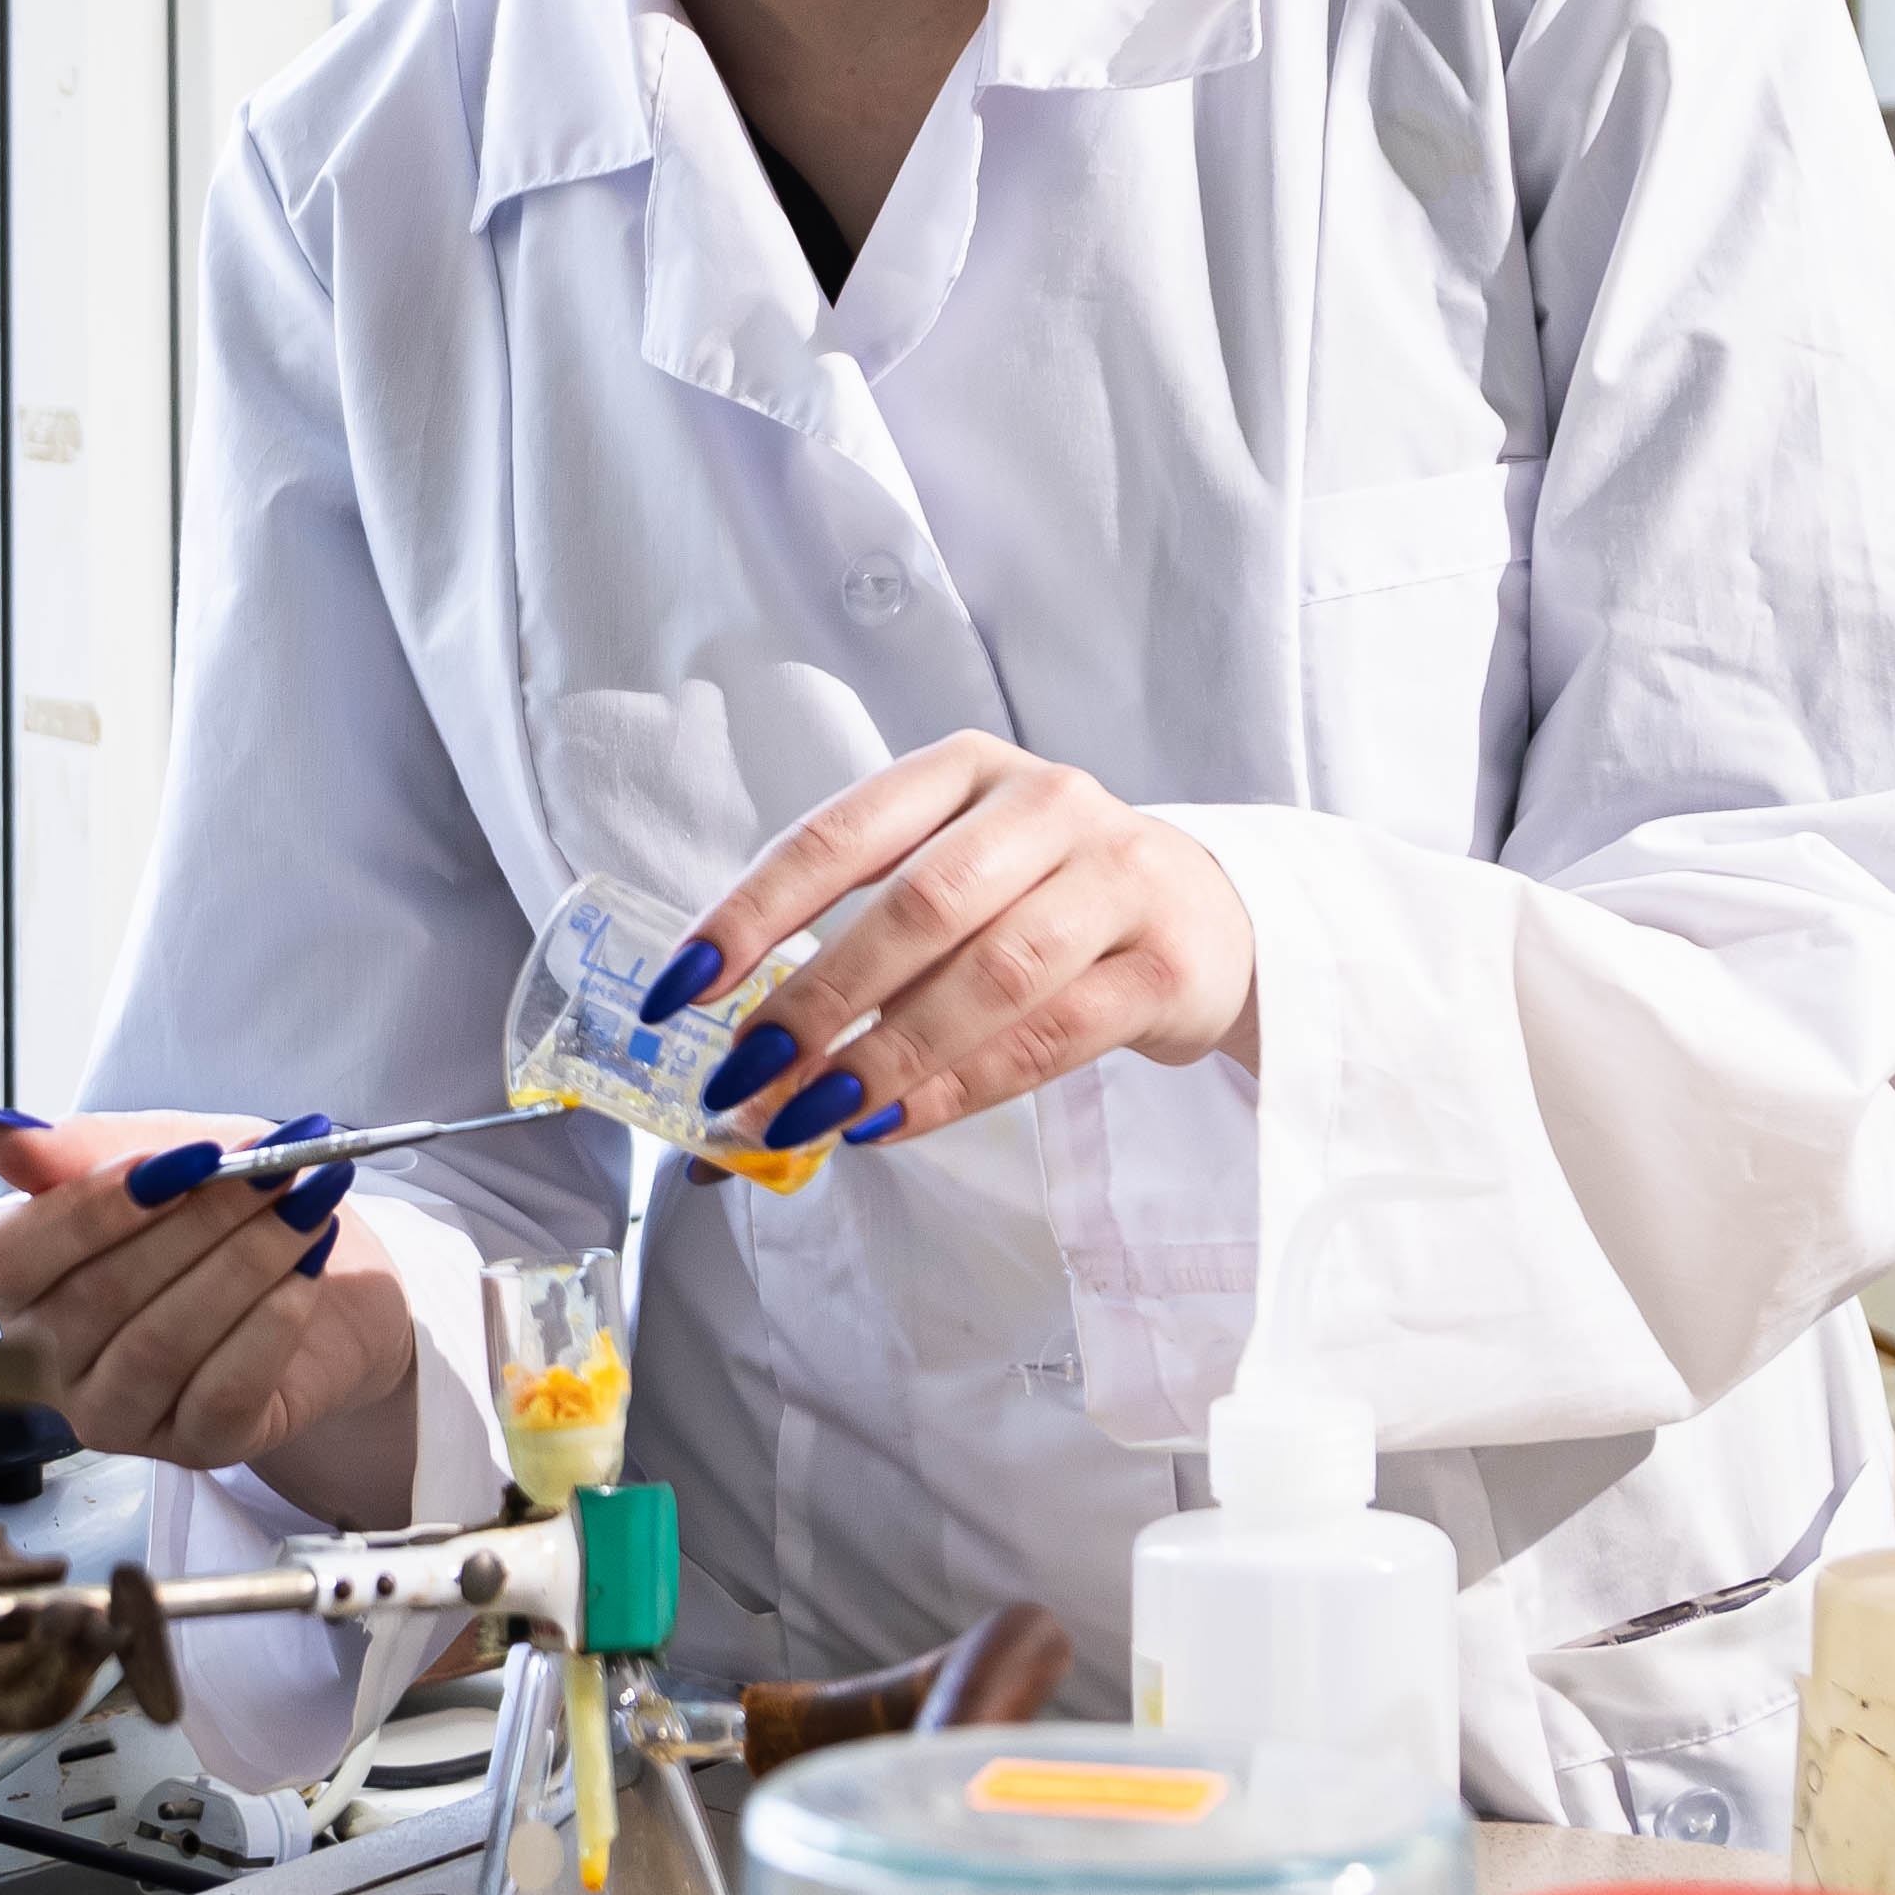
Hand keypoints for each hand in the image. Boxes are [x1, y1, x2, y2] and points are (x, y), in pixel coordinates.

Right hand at [0, 1109, 419, 1524]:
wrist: (328, 1277)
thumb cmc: (221, 1210)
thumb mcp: (158, 1150)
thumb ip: (79, 1148)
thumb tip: (3, 1137)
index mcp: (14, 1282)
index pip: (11, 1258)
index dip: (92, 1208)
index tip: (183, 1158)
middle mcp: (47, 1361)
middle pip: (99, 1296)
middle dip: (199, 1222)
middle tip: (274, 1168)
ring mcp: (116, 1416)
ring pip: (160, 1346)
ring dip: (245, 1265)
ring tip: (308, 1207)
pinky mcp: (195, 1448)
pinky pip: (221, 1395)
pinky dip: (271, 1325)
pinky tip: (306, 1277)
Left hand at [647, 734, 1259, 1149]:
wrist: (1210, 915)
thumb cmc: (1047, 898)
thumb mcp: (959, 873)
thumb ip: (862, 929)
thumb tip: (745, 1040)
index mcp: (964, 770)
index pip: (839, 834)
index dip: (753, 913)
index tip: (683, 989)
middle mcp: (1044, 805)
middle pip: (916, 906)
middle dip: (818, 1000)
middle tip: (747, 1077)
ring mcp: (1116, 877)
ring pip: (988, 975)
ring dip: (886, 1056)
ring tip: (813, 1116)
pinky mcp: (1166, 964)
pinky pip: (1051, 1035)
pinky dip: (962, 1086)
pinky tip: (894, 1123)